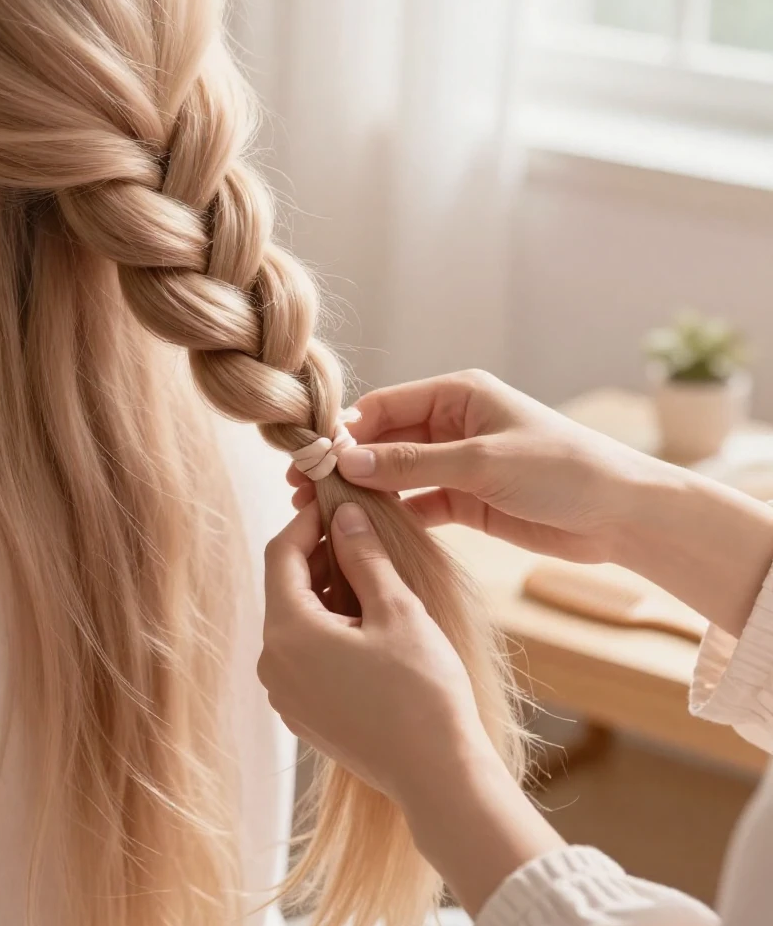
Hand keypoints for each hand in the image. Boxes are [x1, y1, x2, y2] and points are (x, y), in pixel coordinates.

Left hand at [259, 500, 564, 914]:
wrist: (437, 775)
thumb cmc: (422, 690)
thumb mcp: (397, 610)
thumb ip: (364, 556)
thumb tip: (344, 514)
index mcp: (288, 632)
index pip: (280, 554)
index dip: (305, 522)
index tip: (336, 504)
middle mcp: (273, 663)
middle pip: (284, 588)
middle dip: (318, 556)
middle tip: (360, 536)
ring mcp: (285, 693)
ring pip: (294, 622)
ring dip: (324, 592)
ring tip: (370, 577)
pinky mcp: (302, 714)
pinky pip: (303, 654)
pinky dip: (326, 628)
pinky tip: (366, 624)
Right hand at [290, 370, 665, 563]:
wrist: (620, 515)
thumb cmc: (561, 468)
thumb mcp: (481, 460)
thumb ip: (412, 462)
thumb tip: (348, 462)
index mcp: (458, 395)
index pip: (385, 406)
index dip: (347, 429)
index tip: (314, 456)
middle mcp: (452, 425)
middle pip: (384, 440)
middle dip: (347, 463)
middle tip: (305, 488)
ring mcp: (457, 464)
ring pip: (396, 474)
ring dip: (364, 491)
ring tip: (322, 511)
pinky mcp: (466, 501)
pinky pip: (417, 504)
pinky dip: (392, 514)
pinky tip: (364, 529)